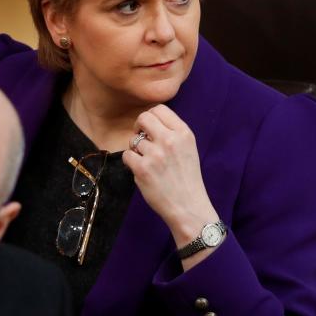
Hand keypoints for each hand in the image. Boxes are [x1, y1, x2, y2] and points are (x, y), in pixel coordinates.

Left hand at [122, 105, 219, 262]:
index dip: (151, 117)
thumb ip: (173, 133)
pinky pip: (127, 155)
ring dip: (136, 150)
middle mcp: (170, 140)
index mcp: (183, 133)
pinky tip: (141, 171)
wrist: (188, 206)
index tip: (149, 128)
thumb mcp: (188, 148)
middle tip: (141, 139)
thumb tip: (149, 121)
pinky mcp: (143, 169)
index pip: (159, 109)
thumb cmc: (187, 178)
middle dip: (139, 127)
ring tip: (147, 162)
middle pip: (143, 118)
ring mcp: (156, 154)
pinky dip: (131, 163)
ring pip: (134, 140)